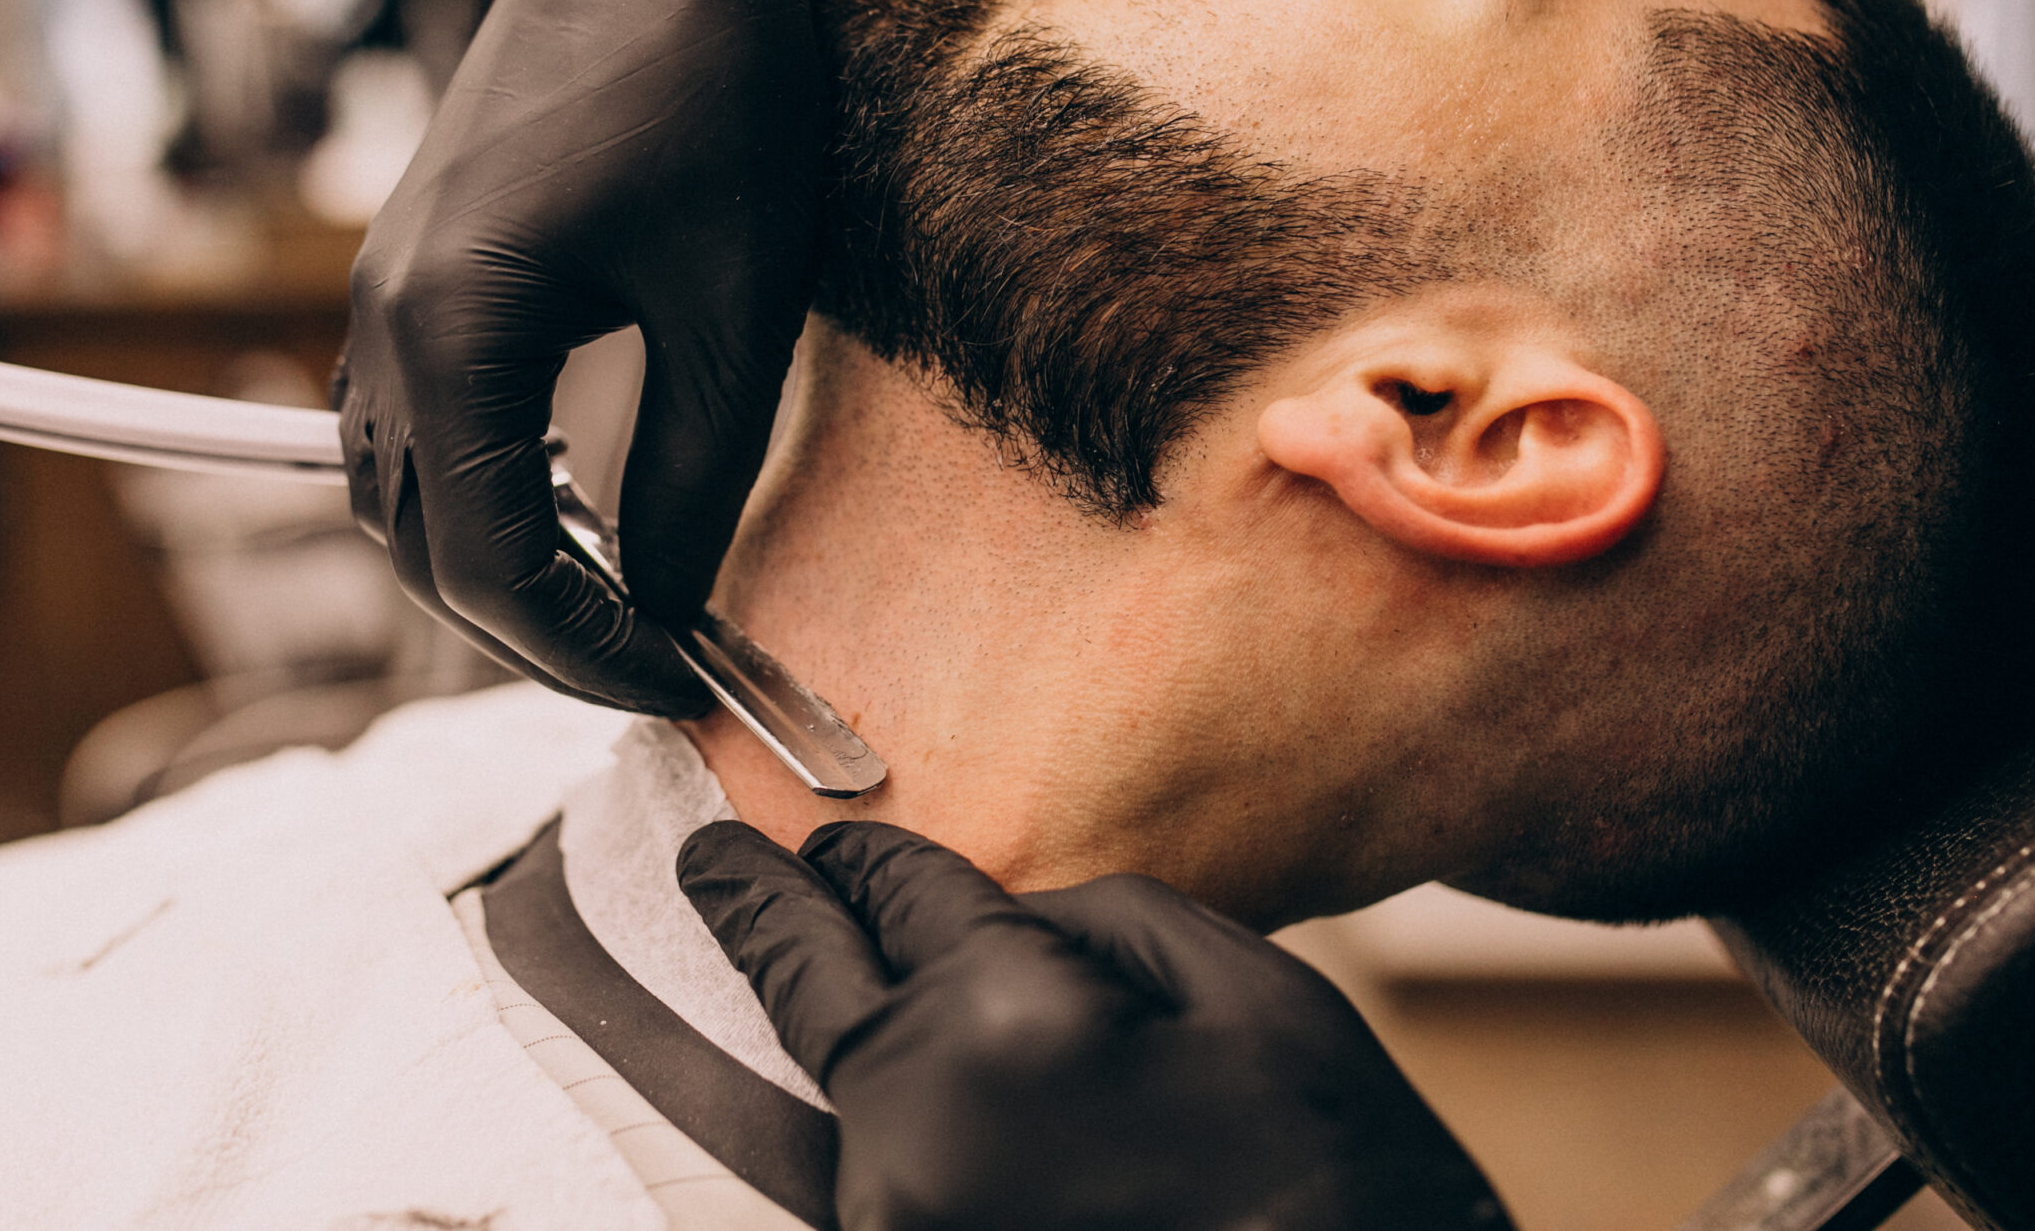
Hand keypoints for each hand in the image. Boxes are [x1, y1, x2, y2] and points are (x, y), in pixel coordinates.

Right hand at [337, 0, 840, 715]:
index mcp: (450, 333)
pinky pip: (411, 422)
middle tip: (656, 660)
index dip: (583, 652)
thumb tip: (673, 603)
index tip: (682, 684)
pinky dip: (478, 489)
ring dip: (497, 565)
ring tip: (622, 599)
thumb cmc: (711, 87)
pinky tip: (574, 498)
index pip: (487, 566)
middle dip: (534, 629)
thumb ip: (694, 474)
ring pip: (403, 494)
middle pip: (421, 549)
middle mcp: (385, 321)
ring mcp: (387, 288)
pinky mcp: (419, 262)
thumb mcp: (734, 304)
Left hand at [679, 820, 1513, 1230]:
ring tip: (834, 974)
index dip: (859, 854)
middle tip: (715, 865)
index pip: (888, 892)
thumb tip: (995, 917)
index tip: (822, 840)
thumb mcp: (1234, 981)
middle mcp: (914, 1124)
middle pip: (806, 984)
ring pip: (841, 1082)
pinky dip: (891, 1119)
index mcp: (999, 1017)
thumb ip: (1085, 918)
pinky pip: (875, 1168)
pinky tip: (934, 1097)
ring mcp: (895, 1218)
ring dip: (854, 1035)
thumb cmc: (1318, 1165)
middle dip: (759, 910)